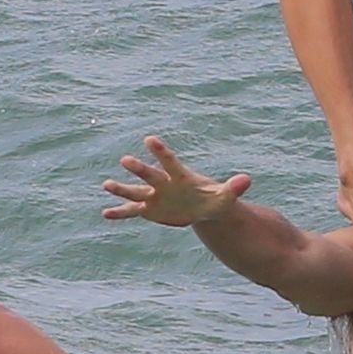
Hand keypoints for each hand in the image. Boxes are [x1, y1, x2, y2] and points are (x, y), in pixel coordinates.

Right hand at [103, 137, 250, 226]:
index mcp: (180, 176)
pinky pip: (132, 211)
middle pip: (150, 175)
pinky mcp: (150, 209)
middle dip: (139, 169)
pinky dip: (120, 213)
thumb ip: (234, 188)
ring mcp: (155, 196)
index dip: (161, 151)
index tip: (149, 139)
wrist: (203, 208)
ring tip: (106, 184)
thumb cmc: (214, 198)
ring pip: (135, 192)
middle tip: (125, 160)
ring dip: (121, 189)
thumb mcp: (225, 196)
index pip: (169, 161)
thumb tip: (247, 180)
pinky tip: (106, 214)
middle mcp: (164, 183)